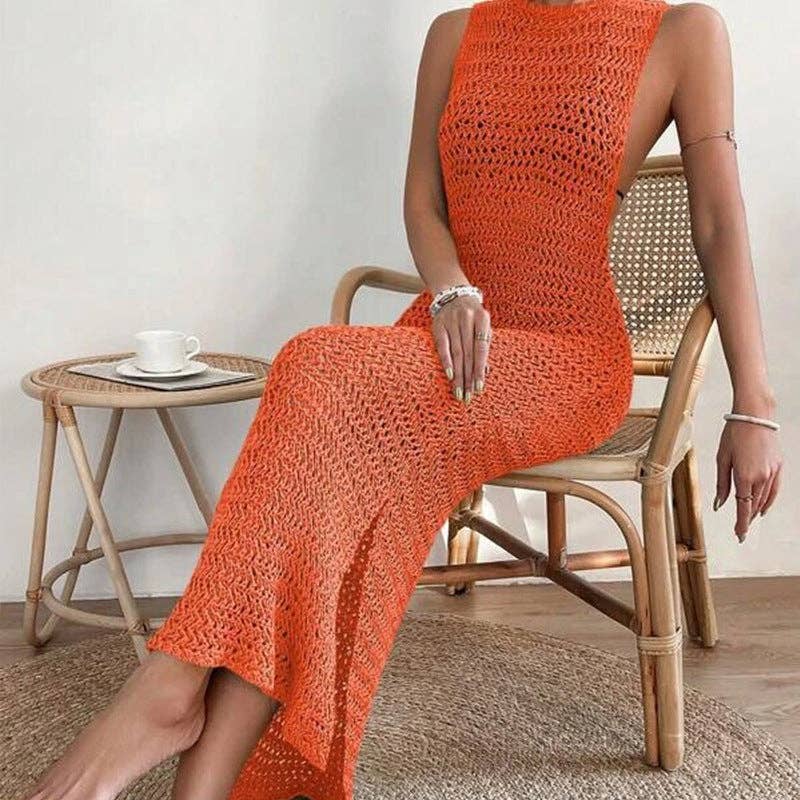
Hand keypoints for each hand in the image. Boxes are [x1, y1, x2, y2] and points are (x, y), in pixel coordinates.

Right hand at [431, 295, 490, 402]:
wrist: (453, 293)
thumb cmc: (472, 315)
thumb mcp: (482, 326)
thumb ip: (484, 346)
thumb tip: (484, 372)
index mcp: (482, 318)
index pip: (481, 349)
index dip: (480, 369)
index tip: (479, 388)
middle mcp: (467, 319)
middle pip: (468, 354)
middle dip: (468, 377)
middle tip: (467, 396)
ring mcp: (451, 321)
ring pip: (456, 353)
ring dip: (458, 375)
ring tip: (458, 391)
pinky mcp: (438, 325)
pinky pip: (442, 346)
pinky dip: (446, 361)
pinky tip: (449, 375)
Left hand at [714, 419, 782, 541]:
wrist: (754, 416)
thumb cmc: (733, 434)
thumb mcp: (722, 458)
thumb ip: (722, 484)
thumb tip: (719, 504)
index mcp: (744, 476)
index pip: (743, 508)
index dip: (741, 524)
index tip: (739, 536)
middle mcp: (761, 477)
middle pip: (754, 506)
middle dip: (747, 519)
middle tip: (741, 531)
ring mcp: (772, 472)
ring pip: (764, 499)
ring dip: (756, 511)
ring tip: (748, 520)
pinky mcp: (778, 466)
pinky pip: (774, 490)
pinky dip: (768, 501)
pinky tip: (763, 508)